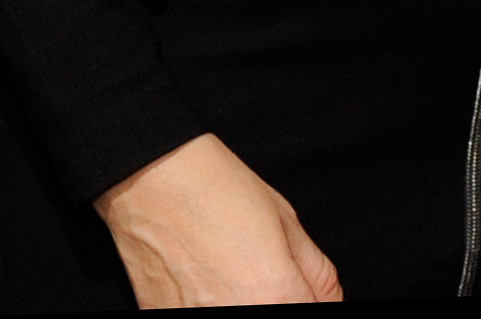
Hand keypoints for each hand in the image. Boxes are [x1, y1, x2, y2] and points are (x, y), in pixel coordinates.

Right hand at [93, 134, 340, 305]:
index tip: (292, 286)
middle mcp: (238, 317)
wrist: (152, 175)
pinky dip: (204, 306)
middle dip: (273, 300)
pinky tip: (200, 283)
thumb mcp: (287, 222)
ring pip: (235, 317)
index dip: (305, 299)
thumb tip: (329, 304)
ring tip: (224, 277)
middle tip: (254, 275)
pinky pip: (198, 318)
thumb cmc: (216, 189)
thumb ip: (318, 277)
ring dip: (238, 302)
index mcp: (276, 297)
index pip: (312, 314)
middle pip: (273, 314)